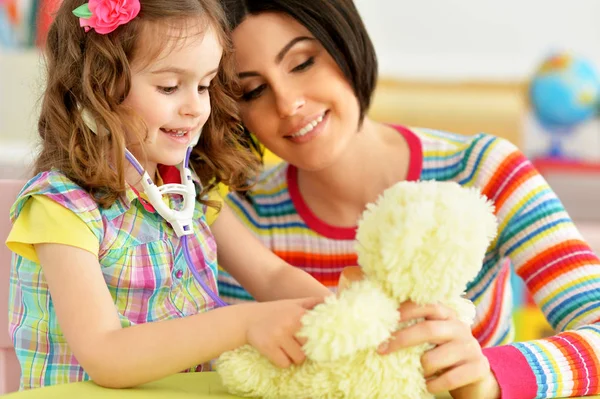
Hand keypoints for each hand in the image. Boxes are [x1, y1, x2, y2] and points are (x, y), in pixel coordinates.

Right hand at [246, 297, 323, 367]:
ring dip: (294, 357)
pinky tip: (278, 353)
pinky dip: (282, 362)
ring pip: (298, 359)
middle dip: (304, 349)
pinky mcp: (267, 347)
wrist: (247, 318)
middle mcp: (290, 323)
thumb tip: (334, 299)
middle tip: (295, 344)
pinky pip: (284, 364)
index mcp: (299, 313)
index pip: (318, 334)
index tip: (317, 344)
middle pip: (309, 348)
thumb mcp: (294, 303)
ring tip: (287, 349)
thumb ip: (313, 302)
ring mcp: (278, 336)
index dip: (318, 340)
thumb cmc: (275, 311)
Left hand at [377, 302, 499, 398]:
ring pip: (433, 359)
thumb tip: (381, 327)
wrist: (474, 374)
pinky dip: (433, 384)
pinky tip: (427, 384)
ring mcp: (471, 348)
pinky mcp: (478, 368)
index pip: (428, 305)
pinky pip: (448, 379)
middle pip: (428, 330)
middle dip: (402, 340)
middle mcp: (460, 328)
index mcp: (448, 315)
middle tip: (382, 349)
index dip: (407, 310)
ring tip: (416, 371)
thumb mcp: (433, 336)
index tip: (387, 319)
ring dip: (419, 368)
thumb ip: (416, 327)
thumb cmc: (443, 352)